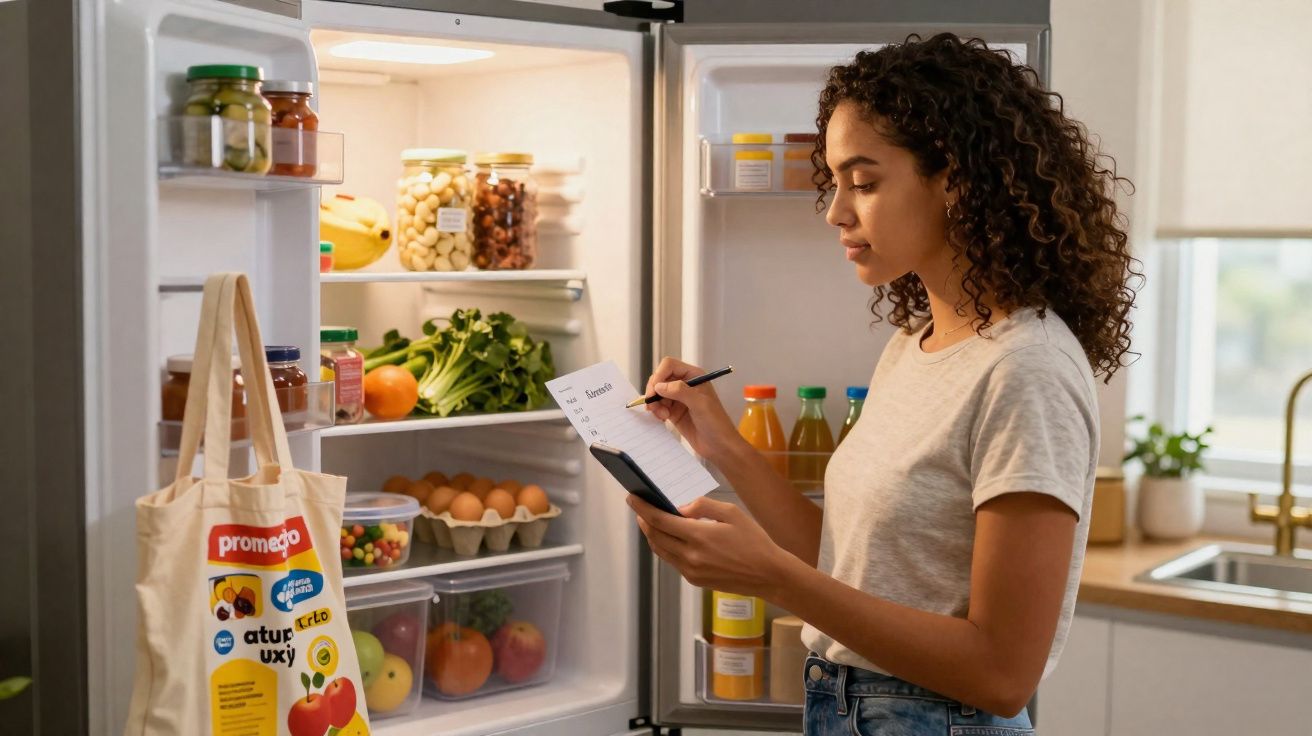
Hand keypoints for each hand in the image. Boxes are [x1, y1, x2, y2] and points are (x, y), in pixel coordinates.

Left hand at [627, 494, 795, 599]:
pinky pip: (672, 561)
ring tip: (649, 520)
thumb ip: (702, 507)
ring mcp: (691, 571)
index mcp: (699, 536)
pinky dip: (664, 547)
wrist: (768, 575)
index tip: (631, 497)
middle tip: (639, 507)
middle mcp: (690, 556)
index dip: (642, 508)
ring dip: (651, 534)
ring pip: (660, 550)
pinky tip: (668, 537)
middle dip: (643, 520)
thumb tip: (680, 508)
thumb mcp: (732, 513)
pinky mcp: (695, 580)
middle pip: (655, 536)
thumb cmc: (754, 541)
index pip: (659, 520)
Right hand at [643, 357, 740, 461]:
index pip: (670, 365)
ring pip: (657, 393)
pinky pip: (658, 405)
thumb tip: (659, 385)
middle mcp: (685, 384)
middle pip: (660, 378)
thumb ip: (680, 391)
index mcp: (694, 376)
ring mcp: (678, 398)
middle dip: (654, 390)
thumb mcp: (700, 404)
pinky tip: (662, 418)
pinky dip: (656, 410)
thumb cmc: (717, 424)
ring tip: (662, 415)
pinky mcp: (674, 411)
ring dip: (655, 403)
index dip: (659, 375)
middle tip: (653, 405)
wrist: (719, 446)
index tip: (654, 390)